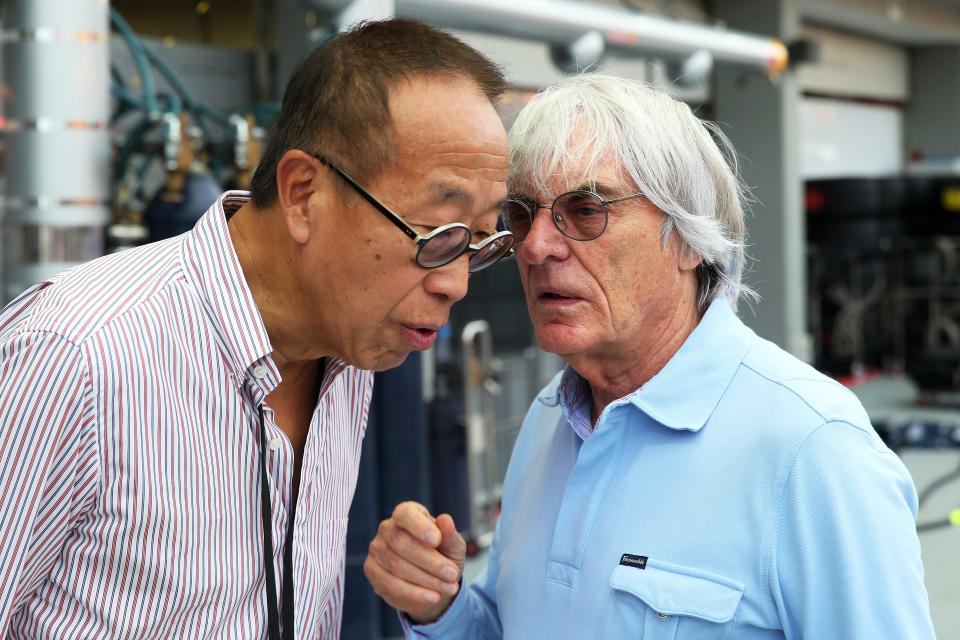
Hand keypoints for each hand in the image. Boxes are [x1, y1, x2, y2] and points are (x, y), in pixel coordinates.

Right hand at [364, 501, 465, 623]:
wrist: (432, 581)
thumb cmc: (443, 555)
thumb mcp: (452, 546)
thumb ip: (449, 535)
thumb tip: (445, 519)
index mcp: (407, 513)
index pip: (405, 514)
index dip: (419, 526)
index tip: (436, 540)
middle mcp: (387, 528)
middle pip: (402, 543)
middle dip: (430, 561)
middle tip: (452, 573)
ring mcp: (376, 549)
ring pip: (396, 566)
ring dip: (426, 580)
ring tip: (449, 587)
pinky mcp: (372, 570)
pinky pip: (390, 584)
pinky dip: (415, 593)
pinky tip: (433, 597)